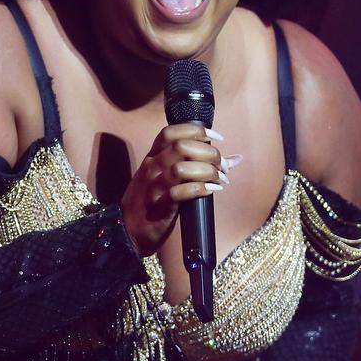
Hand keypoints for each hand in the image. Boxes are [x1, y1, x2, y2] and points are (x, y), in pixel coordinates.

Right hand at [121, 124, 227, 256]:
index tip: (216, 138)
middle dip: (209, 153)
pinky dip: (200, 189)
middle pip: (181, 146)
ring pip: (182, 167)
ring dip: (207, 171)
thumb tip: (234, 159)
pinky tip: (210, 191)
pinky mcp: (159, 206)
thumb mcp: (166, 178)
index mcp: (153, 157)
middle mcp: (152, 167)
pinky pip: (181, 192)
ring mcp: (154, 186)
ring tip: (219, 180)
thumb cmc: (150, 202)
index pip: (171, 132)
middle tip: (221, 166)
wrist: (126, 230)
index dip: (196, 130)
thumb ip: (194, 165)